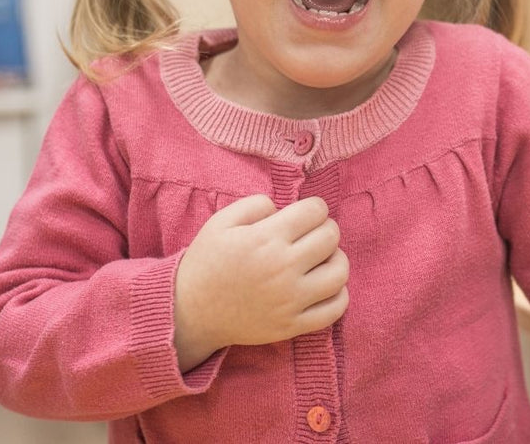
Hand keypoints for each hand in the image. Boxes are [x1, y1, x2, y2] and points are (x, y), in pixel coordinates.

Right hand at [173, 195, 348, 371]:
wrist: (189, 312)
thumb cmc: (207, 262)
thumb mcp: (221, 222)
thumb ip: (256, 204)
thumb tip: (284, 208)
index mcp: (265, 239)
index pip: (316, 211)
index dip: (314, 208)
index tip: (305, 215)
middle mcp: (282, 268)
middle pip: (331, 237)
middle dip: (325, 229)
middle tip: (311, 235)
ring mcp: (290, 300)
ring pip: (340, 272)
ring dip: (335, 259)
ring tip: (320, 260)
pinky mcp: (292, 326)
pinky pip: (335, 309)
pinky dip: (338, 295)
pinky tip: (323, 286)